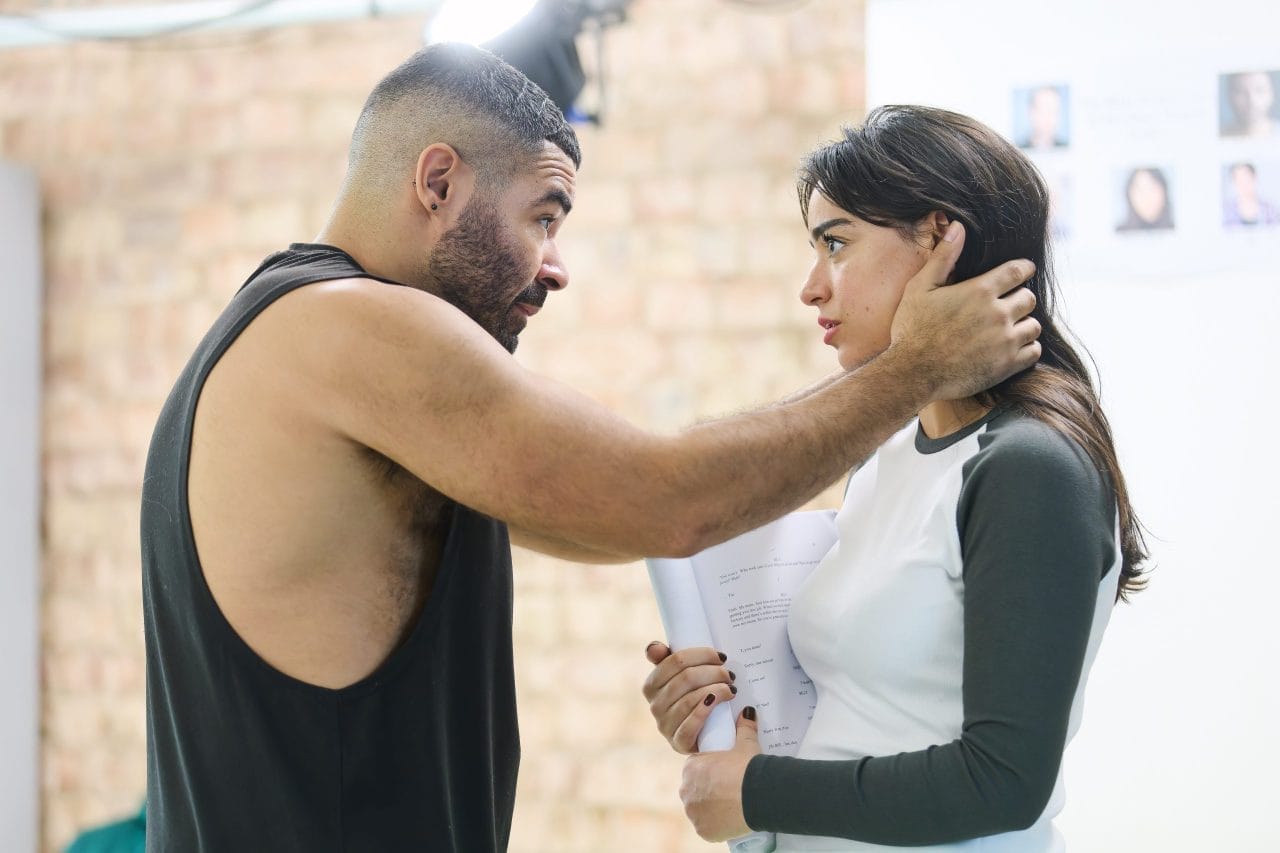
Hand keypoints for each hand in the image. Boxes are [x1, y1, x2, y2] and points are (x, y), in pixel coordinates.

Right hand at [642, 641, 734, 753]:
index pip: (675, 661)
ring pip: (690, 700)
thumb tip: (655, 648)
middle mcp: (655, 705)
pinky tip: (719, 701)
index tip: (720, 656)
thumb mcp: (682, 678)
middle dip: (713, 672)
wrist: (706, 738)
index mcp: (651, 685)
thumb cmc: (695, 699)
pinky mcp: (678, 743)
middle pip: (686, 678)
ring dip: (716, 690)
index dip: (701, 655)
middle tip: (730, 674)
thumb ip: (670, 660)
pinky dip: (705, 710)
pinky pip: (690, 726)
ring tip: (731, 688)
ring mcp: (665, 726)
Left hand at [680, 707, 759, 840]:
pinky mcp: (702, 830)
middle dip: (708, 789)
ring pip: (699, 809)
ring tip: (729, 804)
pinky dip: (715, 824)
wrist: (758, 795)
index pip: (696, 769)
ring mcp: (693, 812)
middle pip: (695, 789)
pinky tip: (728, 818)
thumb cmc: (748, 768)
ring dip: (709, 807)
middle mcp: (686, 790)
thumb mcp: (746, 744)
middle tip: (728, 789)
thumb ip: (743, 728)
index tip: (723, 774)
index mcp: (691, 767)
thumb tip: (747, 712)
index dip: (710, 771)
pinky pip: (706, 826)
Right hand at [890, 221, 1041, 400]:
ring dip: (1023, 324)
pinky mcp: (1007, 365)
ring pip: (1034, 325)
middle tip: (1005, 306)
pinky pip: (1034, 351)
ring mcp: (1005, 341)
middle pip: (1029, 298)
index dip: (1022, 269)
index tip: (1020, 273)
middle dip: (1019, 298)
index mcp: (980, 290)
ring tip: (1007, 329)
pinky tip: (1009, 348)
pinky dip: (1026, 348)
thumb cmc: (911, 328)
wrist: (911, 373)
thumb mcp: (920, 288)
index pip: (1019, 270)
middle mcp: (998, 313)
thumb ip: (943, 256)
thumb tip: (958, 226)